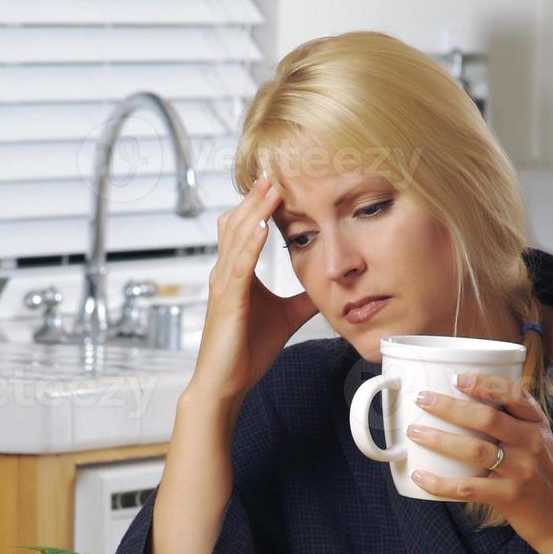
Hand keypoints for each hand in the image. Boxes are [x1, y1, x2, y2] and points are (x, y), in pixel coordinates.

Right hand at [188, 174, 316, 405]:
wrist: (225, 384)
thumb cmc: (246, 352)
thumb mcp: (285, 317)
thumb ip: (303, 297)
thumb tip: (328, 284)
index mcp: (236, 274)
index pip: (247, 228)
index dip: (260, 204)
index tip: (279, 180)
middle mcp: (225, 273)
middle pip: (238, 223)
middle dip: (257, 196)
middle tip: (275, 169)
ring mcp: (224, 285)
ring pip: (238, 237)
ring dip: (255, 210)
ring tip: (271, 186)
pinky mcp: (228, 302)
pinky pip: (239, 266)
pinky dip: (251, 243)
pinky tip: (263, 226)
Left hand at [406, 372, 552, 547]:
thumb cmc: (543, 477)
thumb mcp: (537, 442)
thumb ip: (510, 424)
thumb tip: (460, 406)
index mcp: (536, 424)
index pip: (514, 394)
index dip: (484, 383)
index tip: (456, 378)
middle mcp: (532, 443)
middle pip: (487, 418)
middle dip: (450, 406)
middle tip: (422, 399)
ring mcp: (522, 470)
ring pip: (474, 449)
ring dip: (439, 439)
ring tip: (415, 432)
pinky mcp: (511, 496)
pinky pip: (468, 488)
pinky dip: (440, 483)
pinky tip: (420, 477)